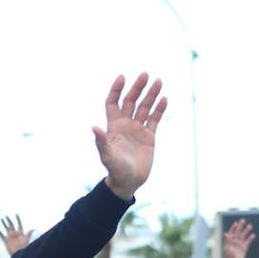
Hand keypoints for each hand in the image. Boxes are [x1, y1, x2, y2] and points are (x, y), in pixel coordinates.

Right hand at [0, 215, 32, 255]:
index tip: (16, 214)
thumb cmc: (24, 248)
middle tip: (6, 216)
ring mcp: (10, 237)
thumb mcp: (26, 240)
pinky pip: (2, 236)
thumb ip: (28, 234)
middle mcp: (15, 234)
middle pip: (11, 225)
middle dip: (9, 220)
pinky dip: (0, 233)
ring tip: (2, 219)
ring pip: (6, 229)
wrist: (18, 254)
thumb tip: (33, 229)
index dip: (18, 219)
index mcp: (20, 233)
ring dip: (4, 224)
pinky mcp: (6, 241)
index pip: (19, 224)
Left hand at [93, 73, 166, 199]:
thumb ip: (102, 142)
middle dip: (137, 88)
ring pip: (145, 107)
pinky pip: (155, 119)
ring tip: (158, 82)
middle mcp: (125, 125)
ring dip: (151, 95)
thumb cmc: (115, 171)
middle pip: (131, 101)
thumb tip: (94, 128)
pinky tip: (164, 99)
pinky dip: (159, 109)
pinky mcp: (149, 136)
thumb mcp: (108, 157)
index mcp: (113, 127)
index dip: (116, 90)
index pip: (113, 103)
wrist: (128, 182)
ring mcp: (137, 129)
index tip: (122, 77)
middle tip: (145, 74)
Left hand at [219, 219, 255, 257]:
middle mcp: (235, 241)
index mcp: (230, 240)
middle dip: (241, 226)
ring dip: (247, 231)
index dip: (233, 227)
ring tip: (250, 225)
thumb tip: (225, 234)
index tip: (236, 222)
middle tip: (243, 220)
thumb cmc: (228, 257)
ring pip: (244, 235)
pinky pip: (248, 241)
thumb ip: (227, 241)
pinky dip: (250, 238)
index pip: (232, 232)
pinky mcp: (244, 248)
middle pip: (238, 232)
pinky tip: (253, 235)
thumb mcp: (227, 248)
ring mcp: (240, 244)